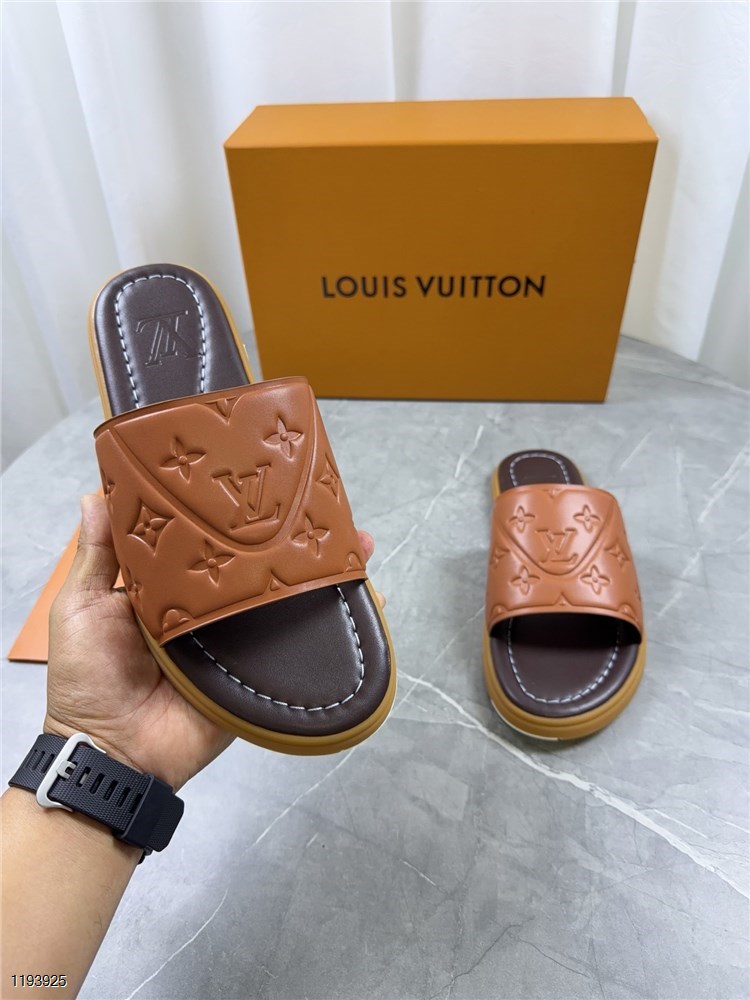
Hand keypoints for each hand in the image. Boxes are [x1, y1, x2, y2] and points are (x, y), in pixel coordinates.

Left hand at [45, 495, 382, 790]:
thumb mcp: (83, 606)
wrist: (115, 752)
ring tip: (360, 545)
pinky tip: (368, 603)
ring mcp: (238, 639)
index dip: (236, 514)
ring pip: (285, 600)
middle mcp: (211, 608)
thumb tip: (96, 491)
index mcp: (172, 586)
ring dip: (323, 575)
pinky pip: (297, 647)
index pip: (211, 540)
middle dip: (294, 539)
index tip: (263, 475)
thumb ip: (96, 555)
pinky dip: (333, 628)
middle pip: (258, 567)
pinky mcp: (257, 670)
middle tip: (327, 509)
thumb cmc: (90, 675)